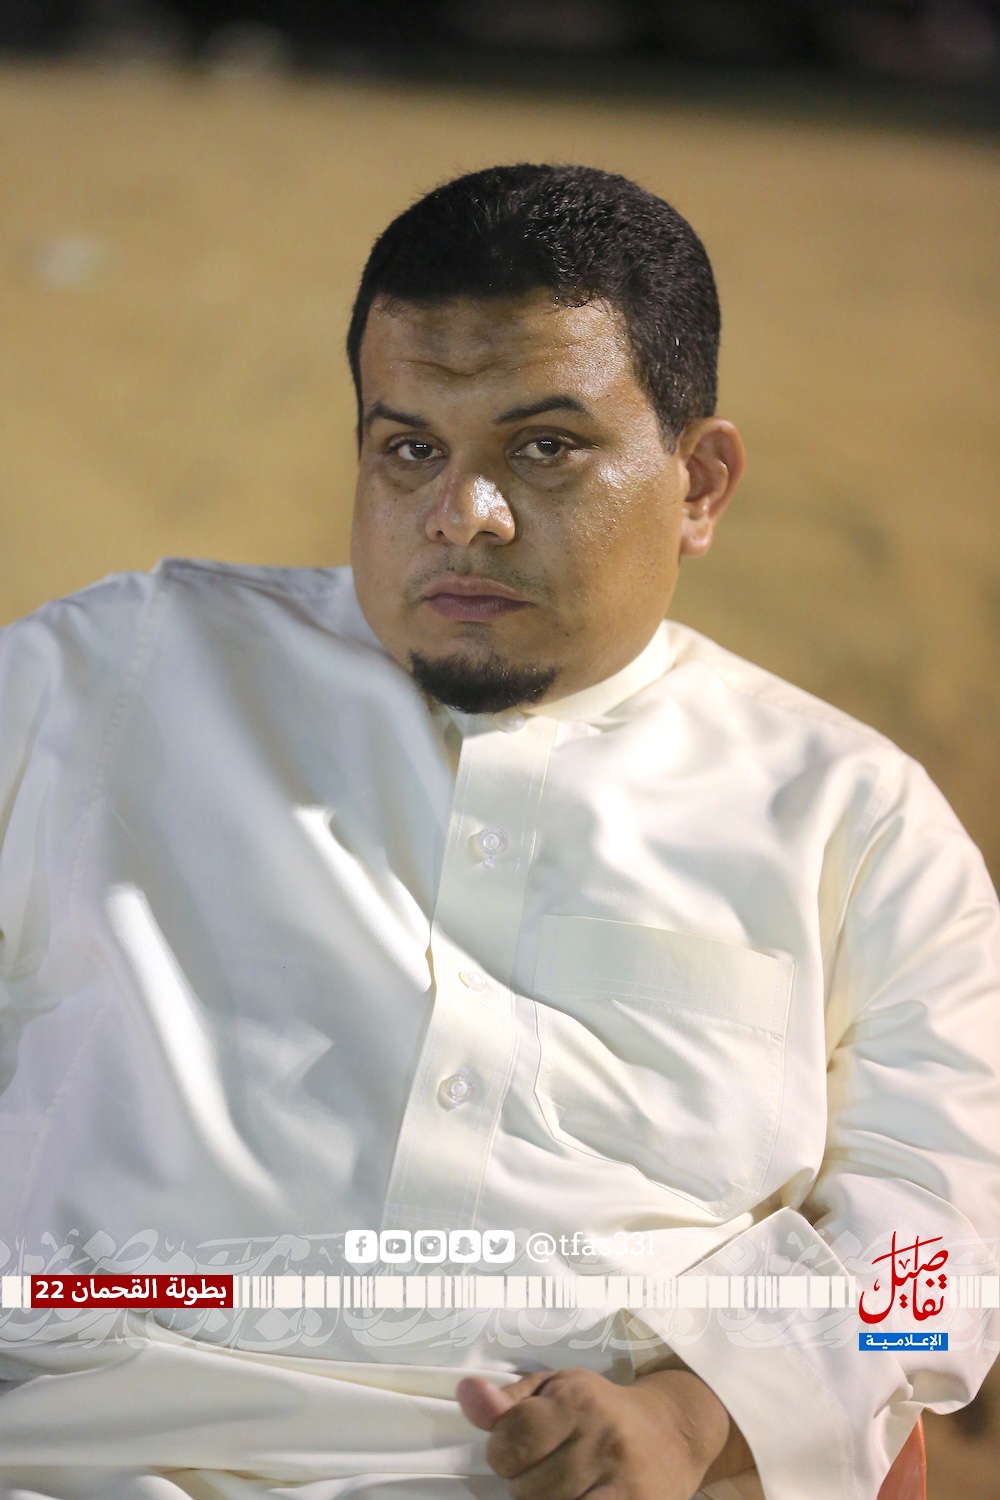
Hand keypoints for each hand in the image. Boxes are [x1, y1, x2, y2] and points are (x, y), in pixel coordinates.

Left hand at [456, 1365, 734, 1498]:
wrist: (671, 1431)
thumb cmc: (600, 1408)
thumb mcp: (555, 1389)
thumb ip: (508, 1401)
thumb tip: (465, 1393)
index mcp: (576, 1400)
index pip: (512, 1436)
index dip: (502, 1450)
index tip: (514, 1450)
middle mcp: (602, 1438)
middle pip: (528, 1487)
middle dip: (523, 1485)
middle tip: (541, 1473)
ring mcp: (622, 1482)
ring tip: (557, 1490)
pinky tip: (572, 1498)